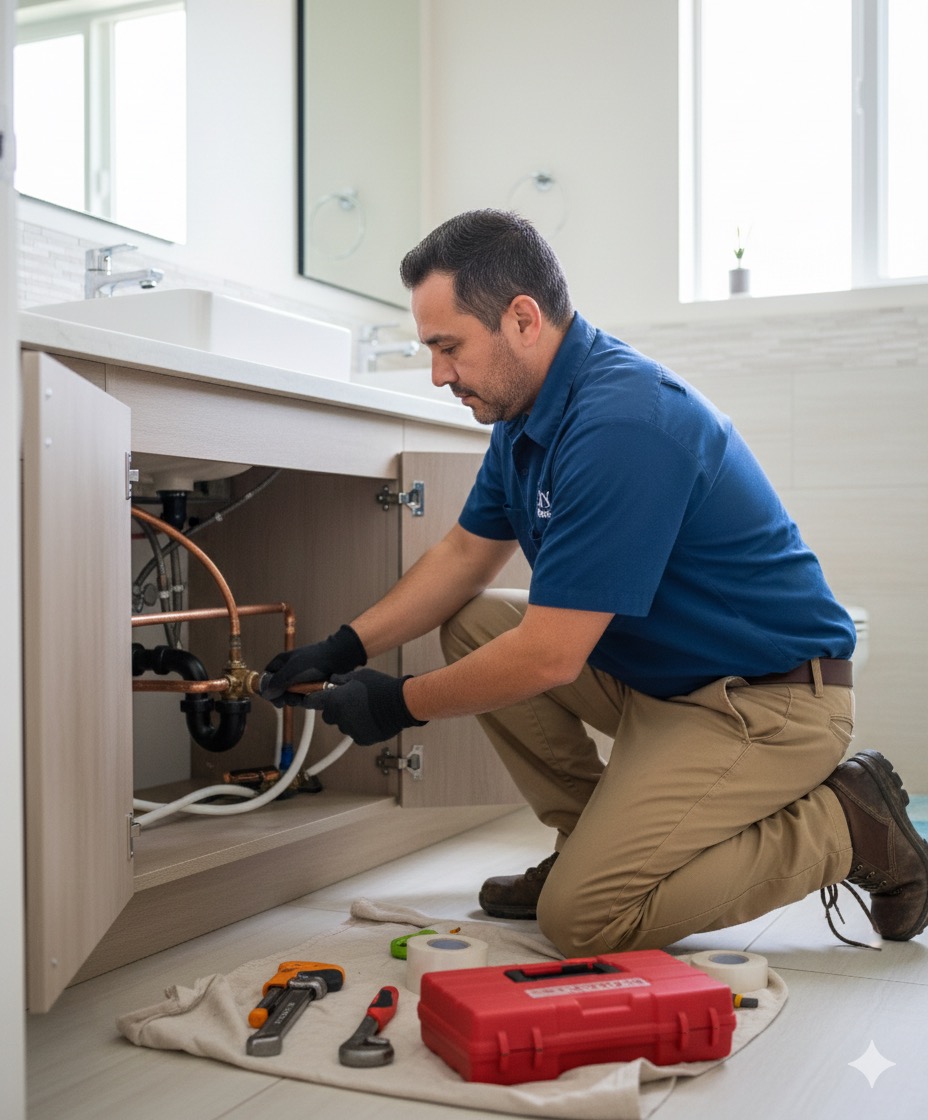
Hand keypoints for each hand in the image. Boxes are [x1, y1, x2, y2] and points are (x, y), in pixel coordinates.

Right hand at [260, 624, 365, 705]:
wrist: (339, 658)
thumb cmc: (314, 661)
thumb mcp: (293, 670)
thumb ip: (278, 682)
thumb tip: (266, 694)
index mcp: (281, 662)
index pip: (267, 677)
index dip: (267, 688)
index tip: (273, 698)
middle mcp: (289, 670)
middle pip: (278, 689)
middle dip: (283, 696)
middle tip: (290, 700)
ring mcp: (300, 678)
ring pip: (291, 694)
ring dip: (295, 699)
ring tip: (302, 698)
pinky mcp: (310, 685)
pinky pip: (303, 696)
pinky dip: (305, 699)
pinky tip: (310, 698)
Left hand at [303, 668, 426, 745]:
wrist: (400, 703)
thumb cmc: (380, 686)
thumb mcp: (359, 675)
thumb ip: (342, 680)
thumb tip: (333, 681)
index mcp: (335, 700)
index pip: (312, 702)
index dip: (310, 700)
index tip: (309, 700)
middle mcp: (339, 717)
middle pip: (329, 716)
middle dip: (335, 710)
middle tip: (349, 702)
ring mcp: (350, 730)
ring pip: (343, 725)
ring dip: (349, 719)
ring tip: (365, 710)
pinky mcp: (361, 739)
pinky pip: (356, 734)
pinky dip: (361, 728)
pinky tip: (371, 719)